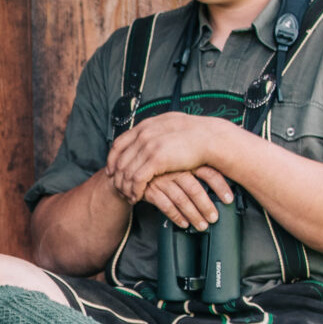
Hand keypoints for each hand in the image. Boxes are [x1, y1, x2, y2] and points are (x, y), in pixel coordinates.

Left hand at [106, 112, 231, 205]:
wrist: (210, 138)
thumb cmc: (195, 136)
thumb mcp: (170, 126)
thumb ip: (156, 130)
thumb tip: (148, 134)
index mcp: (145, 126)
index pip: (119, 144)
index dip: (112, 159)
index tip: (111, 171)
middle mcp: (143, 134)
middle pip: (119, 159)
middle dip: (117, 177)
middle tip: (119, 189)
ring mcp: (148, 146)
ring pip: (126, 171)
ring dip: (125, 187)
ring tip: (128, 197)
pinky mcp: (156, 160)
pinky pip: (137, 179)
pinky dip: (134, 190)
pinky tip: (137, 197)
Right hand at [139, 167, 233, 232]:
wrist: (132, 167)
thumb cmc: (162, 167)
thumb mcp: (179, 162)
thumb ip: (196, 169)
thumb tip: (220, 184)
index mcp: (185, 160)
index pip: (207, 171)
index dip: (220, 186)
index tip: (229, 199)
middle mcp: (174, 169)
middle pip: (195, 189)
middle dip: (206, 206)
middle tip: (214, 218)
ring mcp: (161, 179)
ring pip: (181, 199)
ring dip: (193, 214)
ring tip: (202, 225)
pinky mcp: (150, 189)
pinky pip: (165, 205)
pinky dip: (176, 216)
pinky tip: (184, 223)